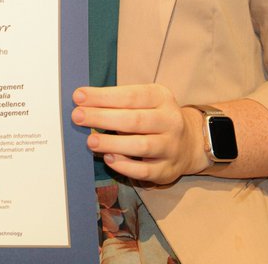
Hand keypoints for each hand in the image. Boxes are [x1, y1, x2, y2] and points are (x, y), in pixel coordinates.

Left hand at [70, 84, 207, 184]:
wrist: (190, 142)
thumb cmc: (154, 116)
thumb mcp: (144, 100)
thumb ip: (118, 101)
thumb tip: (83, 103)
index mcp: (161, 98)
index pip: (130, 96)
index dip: (103, 96)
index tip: (78, 97)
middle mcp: (170, 121)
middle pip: (134, 120)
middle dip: (102, 118)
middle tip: (77, 116)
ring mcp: (171, 147)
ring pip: (141, 146)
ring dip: (112, 143)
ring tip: (90, 141)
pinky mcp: (168, 170)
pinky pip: (145, 170)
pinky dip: (126, 166)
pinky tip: (109, 159)